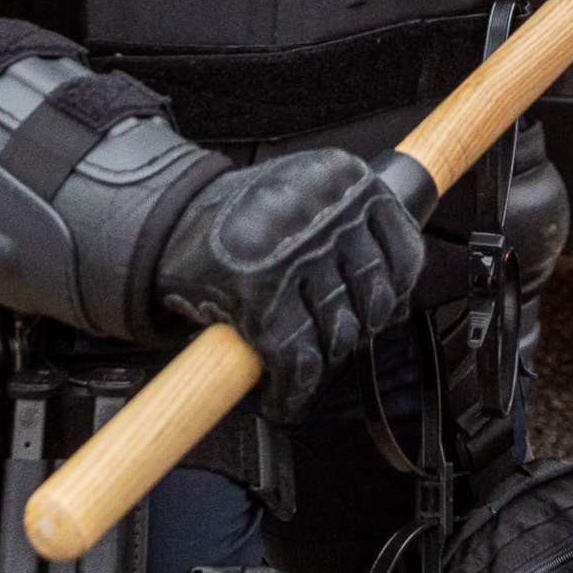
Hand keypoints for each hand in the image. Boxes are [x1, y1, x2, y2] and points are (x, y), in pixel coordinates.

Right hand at [156, 148, 424, 420]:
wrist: (168, 220)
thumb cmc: (242, 214)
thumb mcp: (307, 188)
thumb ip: (353, 221)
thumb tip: (398, 290)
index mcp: (341, 177)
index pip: (404, 251)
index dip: (397, 292)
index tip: (383, 308)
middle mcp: (320, 211)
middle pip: (374, 298)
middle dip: (358, 329)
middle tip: (333, 335)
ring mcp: (290, 253)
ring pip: (337, 335)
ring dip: (323, 362)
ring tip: (302, 361)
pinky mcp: (258, 294)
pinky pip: (293, 362)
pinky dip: (290, 391)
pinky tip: (279, 396)